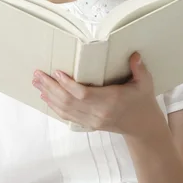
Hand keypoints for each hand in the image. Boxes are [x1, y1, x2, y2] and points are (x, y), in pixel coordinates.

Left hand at [32, 52, 159, 136]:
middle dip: (51, 88)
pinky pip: (67, 116)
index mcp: (110, 101)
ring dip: (49, 96)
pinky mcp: (88, 124)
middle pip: (68, 102)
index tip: (57, 72)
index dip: (68, 84)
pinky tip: (46, 97)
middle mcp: (98, 113)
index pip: (83, 94)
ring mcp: (92, 120)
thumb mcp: (145, 84)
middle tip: (38, 75)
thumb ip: (139, 69)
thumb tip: (134, 55)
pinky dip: (55, 106)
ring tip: (37, 83)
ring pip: (65, 110)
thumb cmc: (142, 102)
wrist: (142, 127)